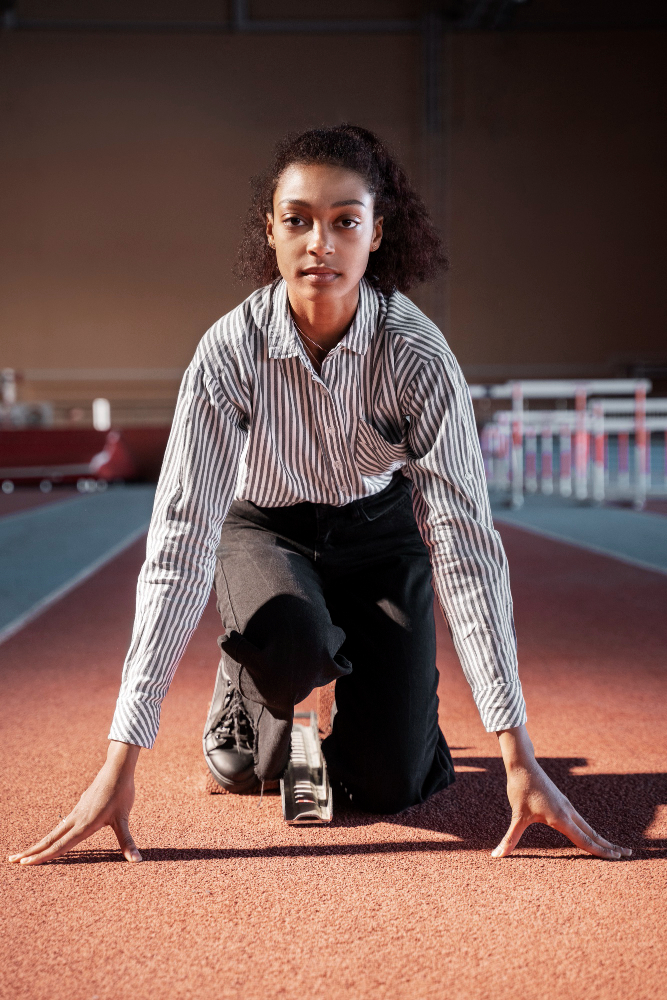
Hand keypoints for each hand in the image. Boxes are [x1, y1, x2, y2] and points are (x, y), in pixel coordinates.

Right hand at [8, 740, 141, 866]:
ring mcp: (76, 812)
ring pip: (54, 831)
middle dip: (30, 851)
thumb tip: (136, 861)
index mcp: (84, 825)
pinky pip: (62, 824)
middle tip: (11, 860)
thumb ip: (127, 842)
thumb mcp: (124, 819)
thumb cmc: (121, 793)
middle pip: (49, 839)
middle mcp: (76, 819)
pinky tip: (51, 838)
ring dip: (39, 843)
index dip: (42, 856)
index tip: (25, 864)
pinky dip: (52, 834)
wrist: (117, 768)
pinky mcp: (80, 807)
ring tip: (25, 853)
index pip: (60, 845)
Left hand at [492, 725, 631, 859]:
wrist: (523, 764)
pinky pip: (580, 820)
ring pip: (587, 826)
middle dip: (608, 845)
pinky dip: (589, 830)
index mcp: (561, 818)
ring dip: (600, 837)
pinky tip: (589, 833)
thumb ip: (510, 839)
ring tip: (613, 847)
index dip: (600, 851)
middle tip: (627, 854)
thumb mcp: (517, 816)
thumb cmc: (520, 789)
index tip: (617, 858)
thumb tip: (496, 856)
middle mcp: (568, 812)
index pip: (585, 840)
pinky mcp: (562, 802)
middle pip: (592, 833)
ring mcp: (566, 806)